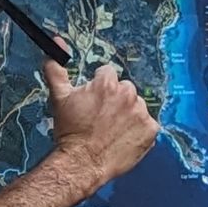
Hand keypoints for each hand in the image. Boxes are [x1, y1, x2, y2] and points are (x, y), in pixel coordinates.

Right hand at [46, 60, 157, 185]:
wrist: (82, 163)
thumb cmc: (70, 132)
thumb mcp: (59, 97)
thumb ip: (57, 68)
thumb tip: (56, 43)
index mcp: (107, 83)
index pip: (108, 74)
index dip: (99, 88)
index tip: (94, 102)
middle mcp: (128, 95)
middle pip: (124, 89)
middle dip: (115, 101)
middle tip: (102, 118)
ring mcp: (141, 113)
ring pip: (137, 107)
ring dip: (128, 115)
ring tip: (112, 130)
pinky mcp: (150, 130)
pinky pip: (148, 125)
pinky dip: (138, 131)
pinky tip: (123, 138)